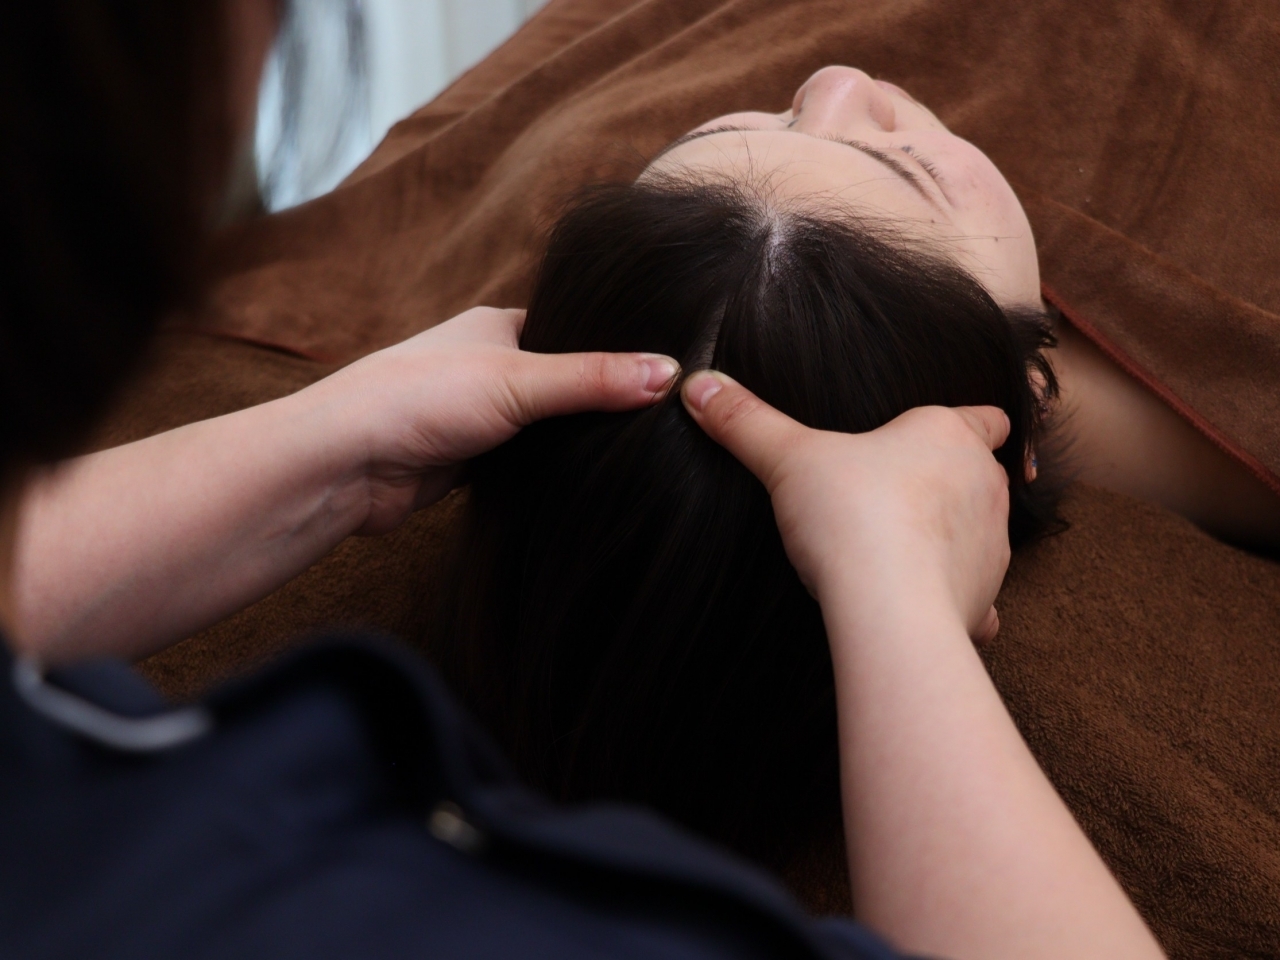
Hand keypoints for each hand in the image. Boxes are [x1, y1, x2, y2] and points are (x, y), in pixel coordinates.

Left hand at [310, 307, 678, 533]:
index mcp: (498, 326)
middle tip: (661, 419)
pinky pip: (526, 464)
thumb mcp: (520, 380)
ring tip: (637, 451)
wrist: (347, 464)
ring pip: (544, 428)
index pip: (574, 330)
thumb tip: (668, 372)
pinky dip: (549, 471)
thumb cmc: (417, 399)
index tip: (665, 371)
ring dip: (571, 441)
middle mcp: (489, 366)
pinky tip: (587, 481)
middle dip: (598, 402)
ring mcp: (480, 417)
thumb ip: (594, 379)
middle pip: (563, 383)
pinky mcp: (472, 463)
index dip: (615, 349)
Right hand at [681, 370, 1010, 642]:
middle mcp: (984, 485)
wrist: (888, 607)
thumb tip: (698, 386)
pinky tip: (921, 601)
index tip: (945, 435)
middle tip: (898, 494)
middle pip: (981, 475)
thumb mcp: (787, 459)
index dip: (970, 423)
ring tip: (901, 549)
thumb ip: (745, 421)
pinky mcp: (983, 599)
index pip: (986, 417)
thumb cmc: (852, 517)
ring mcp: (991, 545)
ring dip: (951, 540)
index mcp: (948, 436)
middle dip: (949, 484)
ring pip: (982, 534)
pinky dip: (957, 598)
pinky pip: (977, 597)